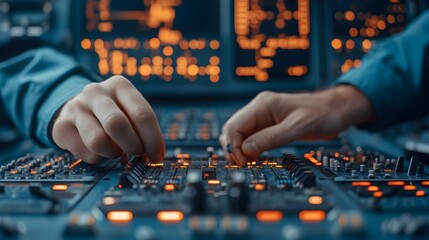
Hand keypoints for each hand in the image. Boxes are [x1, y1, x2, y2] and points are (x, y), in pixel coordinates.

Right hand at [52, 75, 164, 163]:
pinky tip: (97, 149)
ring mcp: (76, 107)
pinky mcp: (61, 126)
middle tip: (137, 154)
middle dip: (132, 145)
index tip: (157, 157)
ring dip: (113, 154)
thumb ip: (142, 129)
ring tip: (116, 151)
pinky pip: (86, 152)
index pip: (142, 114)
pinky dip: (97, 158)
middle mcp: (96, 92)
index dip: (153, 140)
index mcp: (120, 86)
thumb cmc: (112, 113)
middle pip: (117, 124)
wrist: (75, 110)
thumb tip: (154, 154)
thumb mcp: (130, 112)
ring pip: (98, 141)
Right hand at [219, 85, 373, 164]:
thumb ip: (271, 138)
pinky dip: (249, 150)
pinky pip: (250, 138)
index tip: (244, 163)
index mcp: (262, 104)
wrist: (335, 110)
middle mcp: (258, 109)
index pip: (234, 126)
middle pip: (232, 131)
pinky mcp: (267, 126)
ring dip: (240, 150)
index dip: (234, 147)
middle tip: (245, 166)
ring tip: (249, 164)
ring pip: (239, 136)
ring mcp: (262, 118)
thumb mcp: (298, 127)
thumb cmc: (321, 114)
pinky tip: (256, 159)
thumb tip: (246, 150)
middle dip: (234, 149)